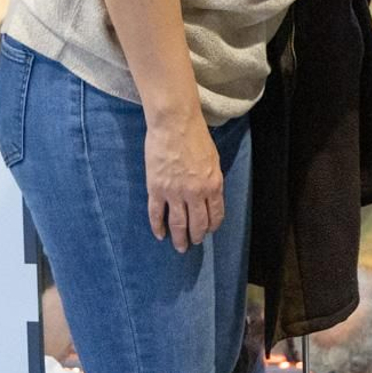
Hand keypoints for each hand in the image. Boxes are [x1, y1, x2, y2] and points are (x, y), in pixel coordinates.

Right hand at [143, 110, 224, 252]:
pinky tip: (160, 235)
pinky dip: (158, 227)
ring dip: (179, 238)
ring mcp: (174, 192)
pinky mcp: (156, 189)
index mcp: (212, 185)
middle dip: (196, 236)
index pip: (215, 214)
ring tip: (180, 248)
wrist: (175, 124)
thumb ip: (211, 180)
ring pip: (178, 224)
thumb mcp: (213, 160)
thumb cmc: (197, 137)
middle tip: (193, 244)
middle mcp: (195, 193)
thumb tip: (209, 195)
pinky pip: (157, 214)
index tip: (209, 231)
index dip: (212, 226)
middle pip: (197, 223)